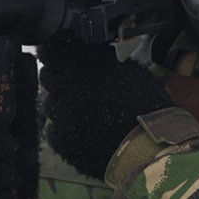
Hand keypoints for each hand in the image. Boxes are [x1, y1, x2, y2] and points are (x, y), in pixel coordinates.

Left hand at [38, 37, 171, 179]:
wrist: (150, 146)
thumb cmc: (146, 106)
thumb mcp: (128, 69)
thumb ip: (101, 59)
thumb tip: (91, 53)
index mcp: (82, 65)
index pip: (51, 52)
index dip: (57, 55)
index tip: (63, 58)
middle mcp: (66, 87)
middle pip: (48, 76)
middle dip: (60, 79)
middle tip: (80, 88)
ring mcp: (61, 115)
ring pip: (51, 104)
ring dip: (63, 106)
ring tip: (88, 113)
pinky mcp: (62, 140)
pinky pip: (55, 131)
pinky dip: (65, 130)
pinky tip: (86, 132)